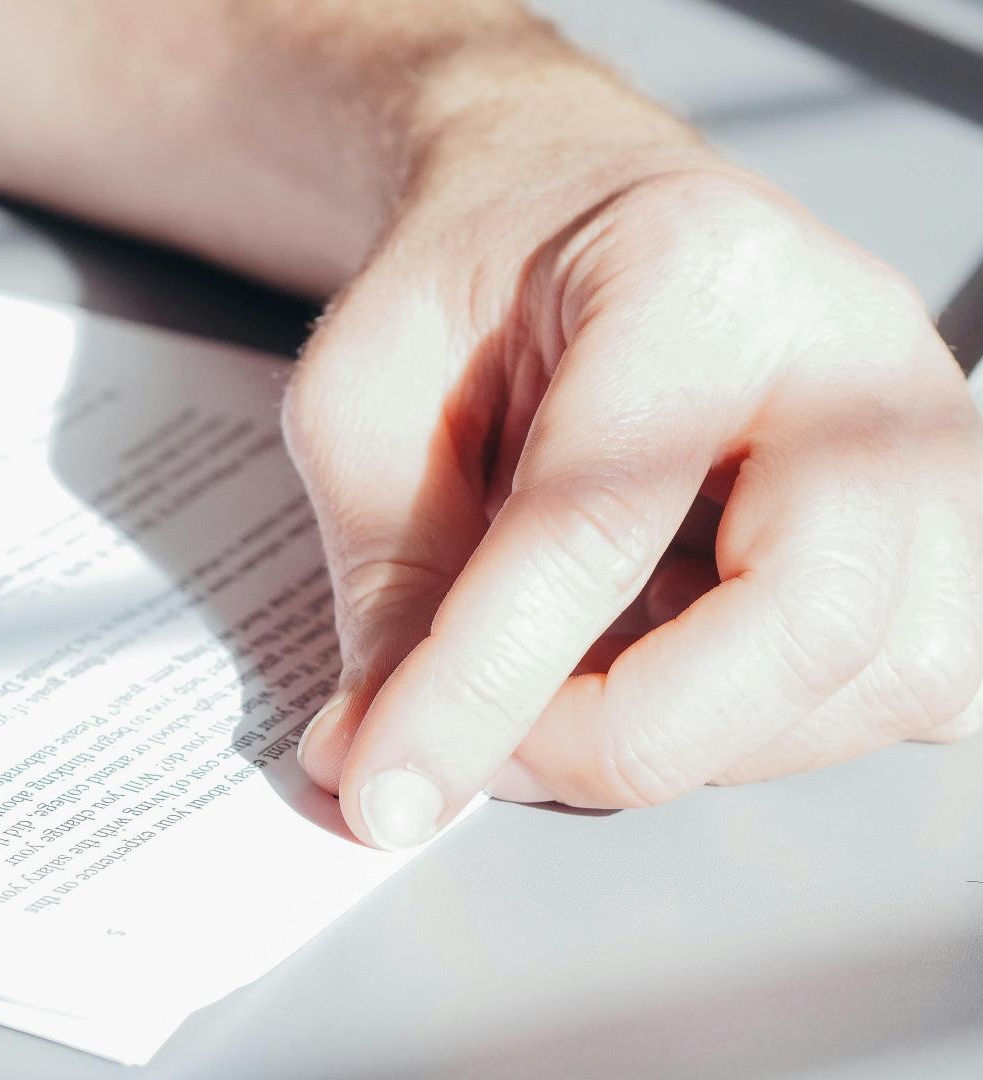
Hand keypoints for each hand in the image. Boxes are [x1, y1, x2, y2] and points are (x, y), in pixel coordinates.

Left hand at [289, 123, 982, 845]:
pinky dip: (754, 721)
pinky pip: (893, 691)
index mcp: (694, 275)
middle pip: (806, 621)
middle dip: (622, 736)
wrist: (571, 215)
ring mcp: (929, 444)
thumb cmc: (476, 282)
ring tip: (561, 675)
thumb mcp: (366, 394)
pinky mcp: (943, 529)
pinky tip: (660, 652)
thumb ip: (384, 576)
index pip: (594, 527)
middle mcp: (856, 354)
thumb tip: (381, 762)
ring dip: (686, 735)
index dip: (479, 688)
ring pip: (871, 683)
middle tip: (489, 746)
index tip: (386, 785)